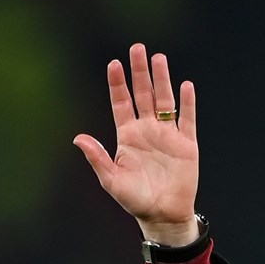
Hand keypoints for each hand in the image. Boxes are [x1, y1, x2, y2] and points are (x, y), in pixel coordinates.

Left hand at [74, 44, 198, 245]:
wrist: (162, 215)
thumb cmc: (134, 199)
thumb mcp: (111, 179)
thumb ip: (97, 157)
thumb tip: (77, 138)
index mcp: (127, 137)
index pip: (121, 104)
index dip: (117, 84)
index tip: (113, 64)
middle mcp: (146, 131)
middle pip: (143, 95)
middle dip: (139, 72)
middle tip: (137, 48)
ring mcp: (167, 136)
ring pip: (164, 101)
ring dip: (162, 79)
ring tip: (158, 58)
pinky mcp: (186, 144)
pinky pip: (187, 119)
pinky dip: (186, 103)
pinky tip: (184, 86)